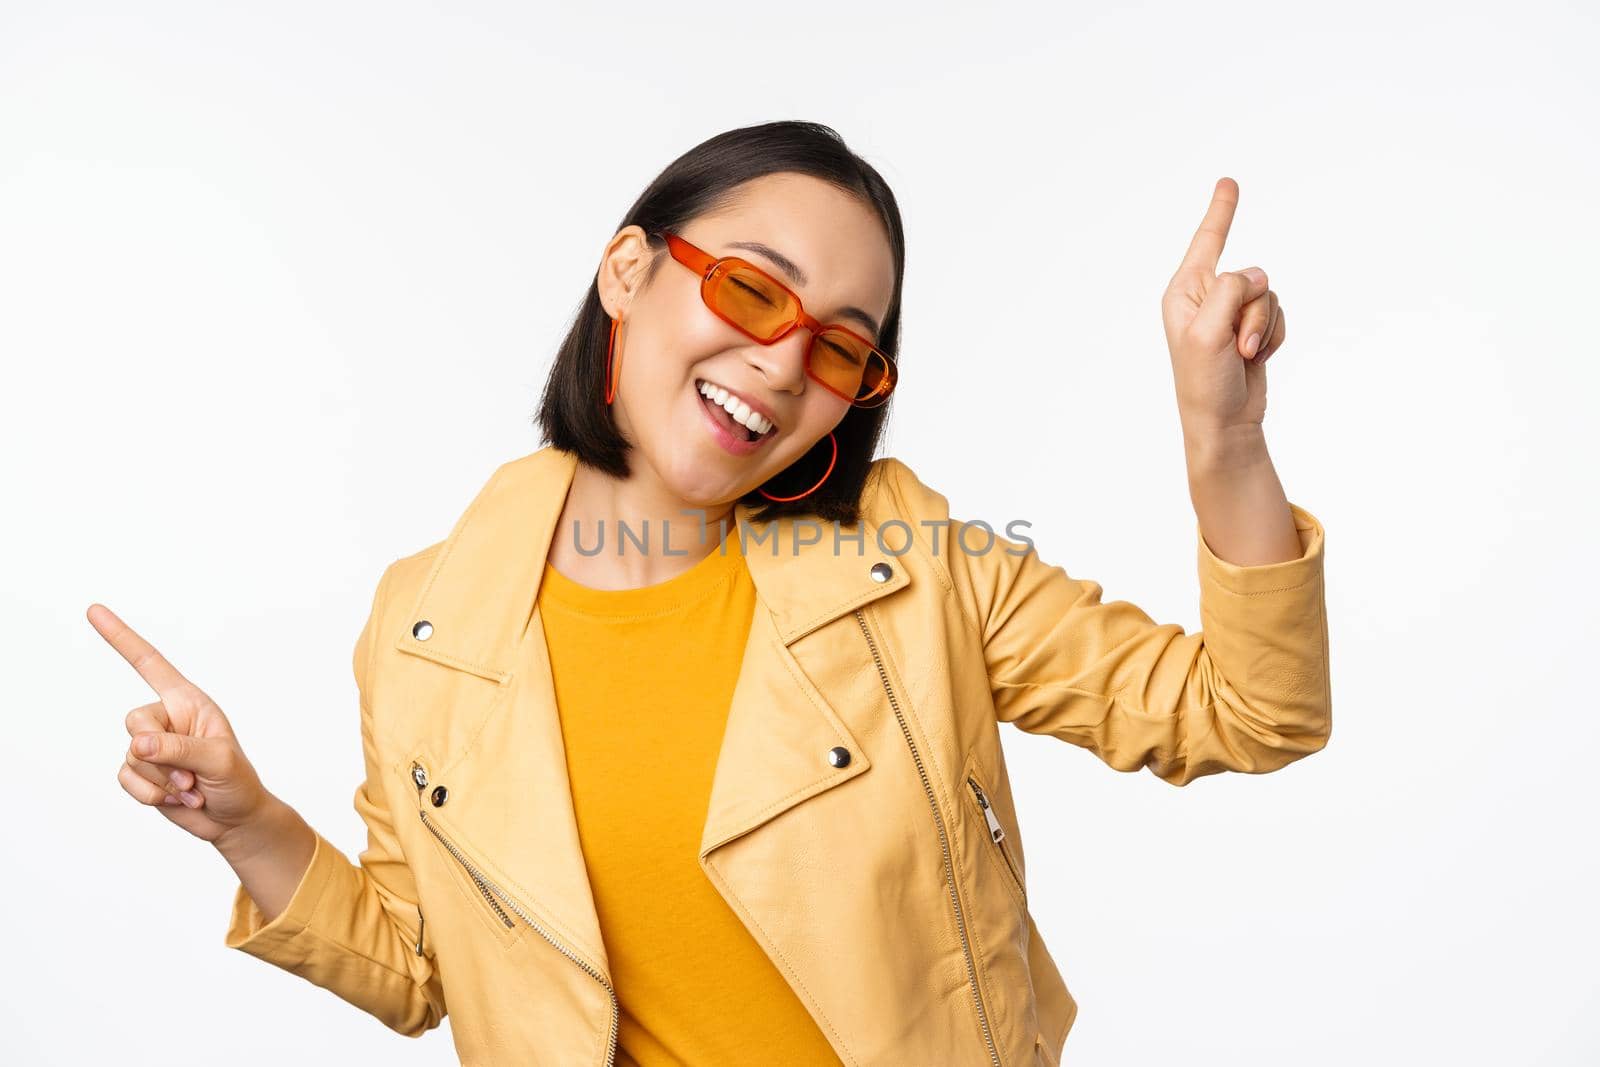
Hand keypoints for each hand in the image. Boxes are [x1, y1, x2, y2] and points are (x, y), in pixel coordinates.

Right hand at [91, 602, 273, 846]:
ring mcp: (152, 747)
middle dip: (160, 753)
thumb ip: (179, 748)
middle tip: (192, 775)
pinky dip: (151, 795)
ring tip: (193, 788)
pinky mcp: (142, 774)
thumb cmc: (236, 781)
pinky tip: (179, 799)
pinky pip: (126, 779)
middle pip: (134, 721)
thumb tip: (137, 743)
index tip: (94, 611)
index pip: (150, 664)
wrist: (234, 820)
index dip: (121, 637)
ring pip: (131, 757)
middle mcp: (167, 719)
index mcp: (189, 702)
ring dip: (163, 781)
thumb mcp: (218, 760)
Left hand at [1161, 177, 1286, 439]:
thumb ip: (1230, 292)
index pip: (1206, 242)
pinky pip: (1280, 315)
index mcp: (1184, 292)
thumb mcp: (1207, 333)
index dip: (1221, 211)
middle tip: (1234, 346)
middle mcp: (1206, 297)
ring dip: (1264, 329)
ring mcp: (1231, 313)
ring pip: (1270, 296)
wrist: (1224, 422)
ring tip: (1243, 357)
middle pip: (1251, 276)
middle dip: (1254, 311)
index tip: (1229, 181)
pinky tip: (1256, 360)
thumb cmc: (1204, 383)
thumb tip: (1257, 275)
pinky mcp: (1252, 328)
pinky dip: (1274, 337)